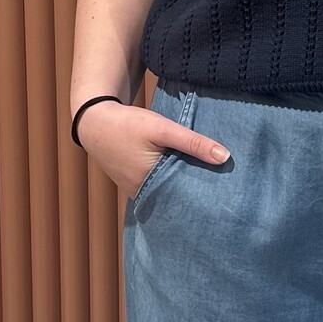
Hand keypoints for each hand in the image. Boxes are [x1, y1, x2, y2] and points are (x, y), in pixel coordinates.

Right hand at [77, 98, 229, 204]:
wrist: (95, 123)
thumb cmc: (128, 125)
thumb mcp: (163, 129)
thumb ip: (194, 142)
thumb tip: (225, 157)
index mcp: (152, 185)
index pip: (187, 198)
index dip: (206, 195)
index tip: (227, 193)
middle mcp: (145, 194)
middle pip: (179, 197)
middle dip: (198, 193)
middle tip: (225, 190)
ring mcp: (138, 191)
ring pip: (169, 192)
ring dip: (185, 186)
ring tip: (211, 183)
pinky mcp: (136, 184)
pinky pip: (159, 187)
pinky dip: (172, 181)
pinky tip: (187, 174)